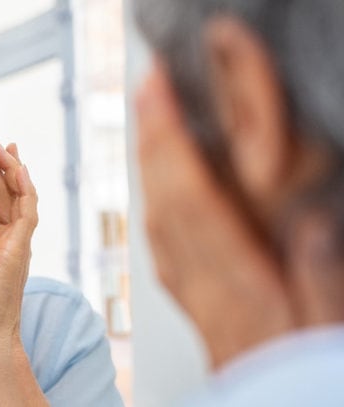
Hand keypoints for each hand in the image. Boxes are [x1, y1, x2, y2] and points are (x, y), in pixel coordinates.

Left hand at [136, 61, 294, 367]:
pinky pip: (161, 242)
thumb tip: (307, 225)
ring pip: (158, 217)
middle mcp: (204, 283)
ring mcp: (191, 291)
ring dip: (151, 165)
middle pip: (166, 201)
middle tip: (149, 90)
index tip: (161, 97)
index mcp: (240, 283)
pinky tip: (157, 182)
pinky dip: (156, 199)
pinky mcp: (189, 297)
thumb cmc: (297, 365)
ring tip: (151, 121)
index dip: (173, 144)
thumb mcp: (325, 322)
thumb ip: (318, 274)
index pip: (194, 200)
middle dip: (155, 140)